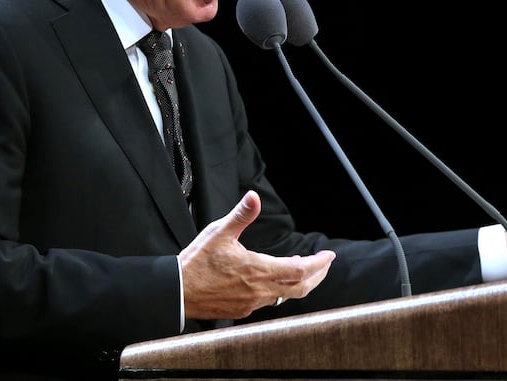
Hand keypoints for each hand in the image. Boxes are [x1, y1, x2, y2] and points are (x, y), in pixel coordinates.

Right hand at [179, 190, 335, 319]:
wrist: (177, 292)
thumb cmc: (197, 261)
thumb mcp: (219, 232)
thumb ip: (241, 215)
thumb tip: (254, 197)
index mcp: (258, 270)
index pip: (300, 270)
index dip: (318, 263)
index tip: (329, 256)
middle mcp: (259, 290)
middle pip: (300, 288)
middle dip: (317, 276)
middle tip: (325, 264)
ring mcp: (252, 303)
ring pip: (285, 296)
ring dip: (299, 283)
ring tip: (303, 269)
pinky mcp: (243, 310)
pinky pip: (269, 302)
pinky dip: (281, 290)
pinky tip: (276, 280)